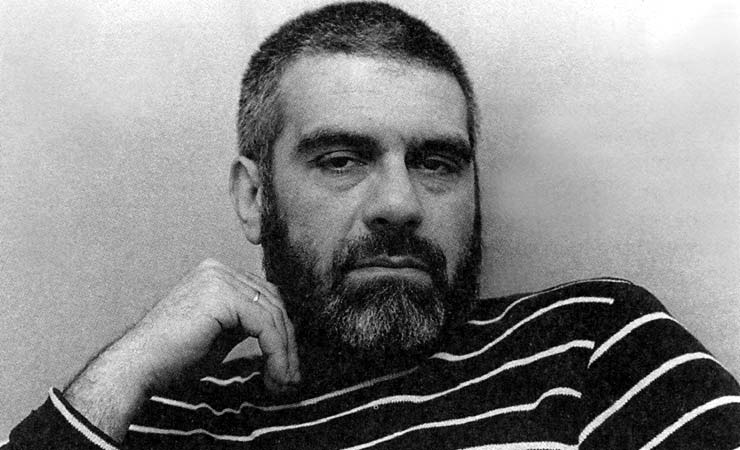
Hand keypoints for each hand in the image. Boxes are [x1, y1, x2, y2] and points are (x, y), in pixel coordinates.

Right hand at [125, 258, 299, 391]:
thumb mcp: (219, 334)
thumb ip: (245, 324)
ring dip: (284, 351)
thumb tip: (279, 333)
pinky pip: (264, 324)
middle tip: (291, 376)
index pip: (265, 297)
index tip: (287, 365)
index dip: (281, 331)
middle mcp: (219, 270)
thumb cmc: (173, 357)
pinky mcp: (221, 295)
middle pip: (273, 302)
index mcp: (217, 275)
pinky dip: (276, 351)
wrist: (139, 365)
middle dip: (287, 342)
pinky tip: (275, 373)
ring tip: (284, 380)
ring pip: (273, 314)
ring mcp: (219, 279)